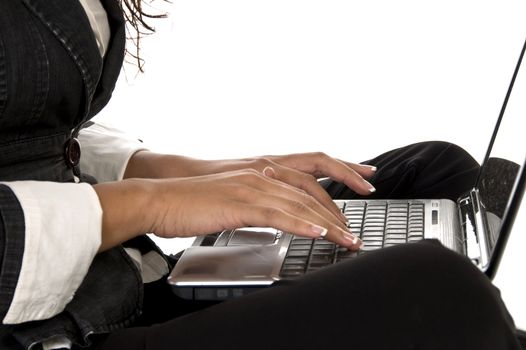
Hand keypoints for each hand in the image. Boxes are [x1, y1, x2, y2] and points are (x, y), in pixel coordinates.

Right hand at [94, 169, 362, 250]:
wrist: (159, 198)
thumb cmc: (191, 201)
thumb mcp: (231, 198)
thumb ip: (255, 204)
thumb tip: (273, 216)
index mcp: (260, 172)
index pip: (307, 179)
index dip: (335, 188)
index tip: (352, 203)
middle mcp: (261, 174)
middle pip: (311, 191)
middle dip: (339, 212)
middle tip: (355, 233)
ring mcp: (251, 187)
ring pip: (300, 204)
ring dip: (328, 224)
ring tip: (348, 240)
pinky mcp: (240, 203)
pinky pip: (278, 214)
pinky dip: (302, 224)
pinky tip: (319, 233)